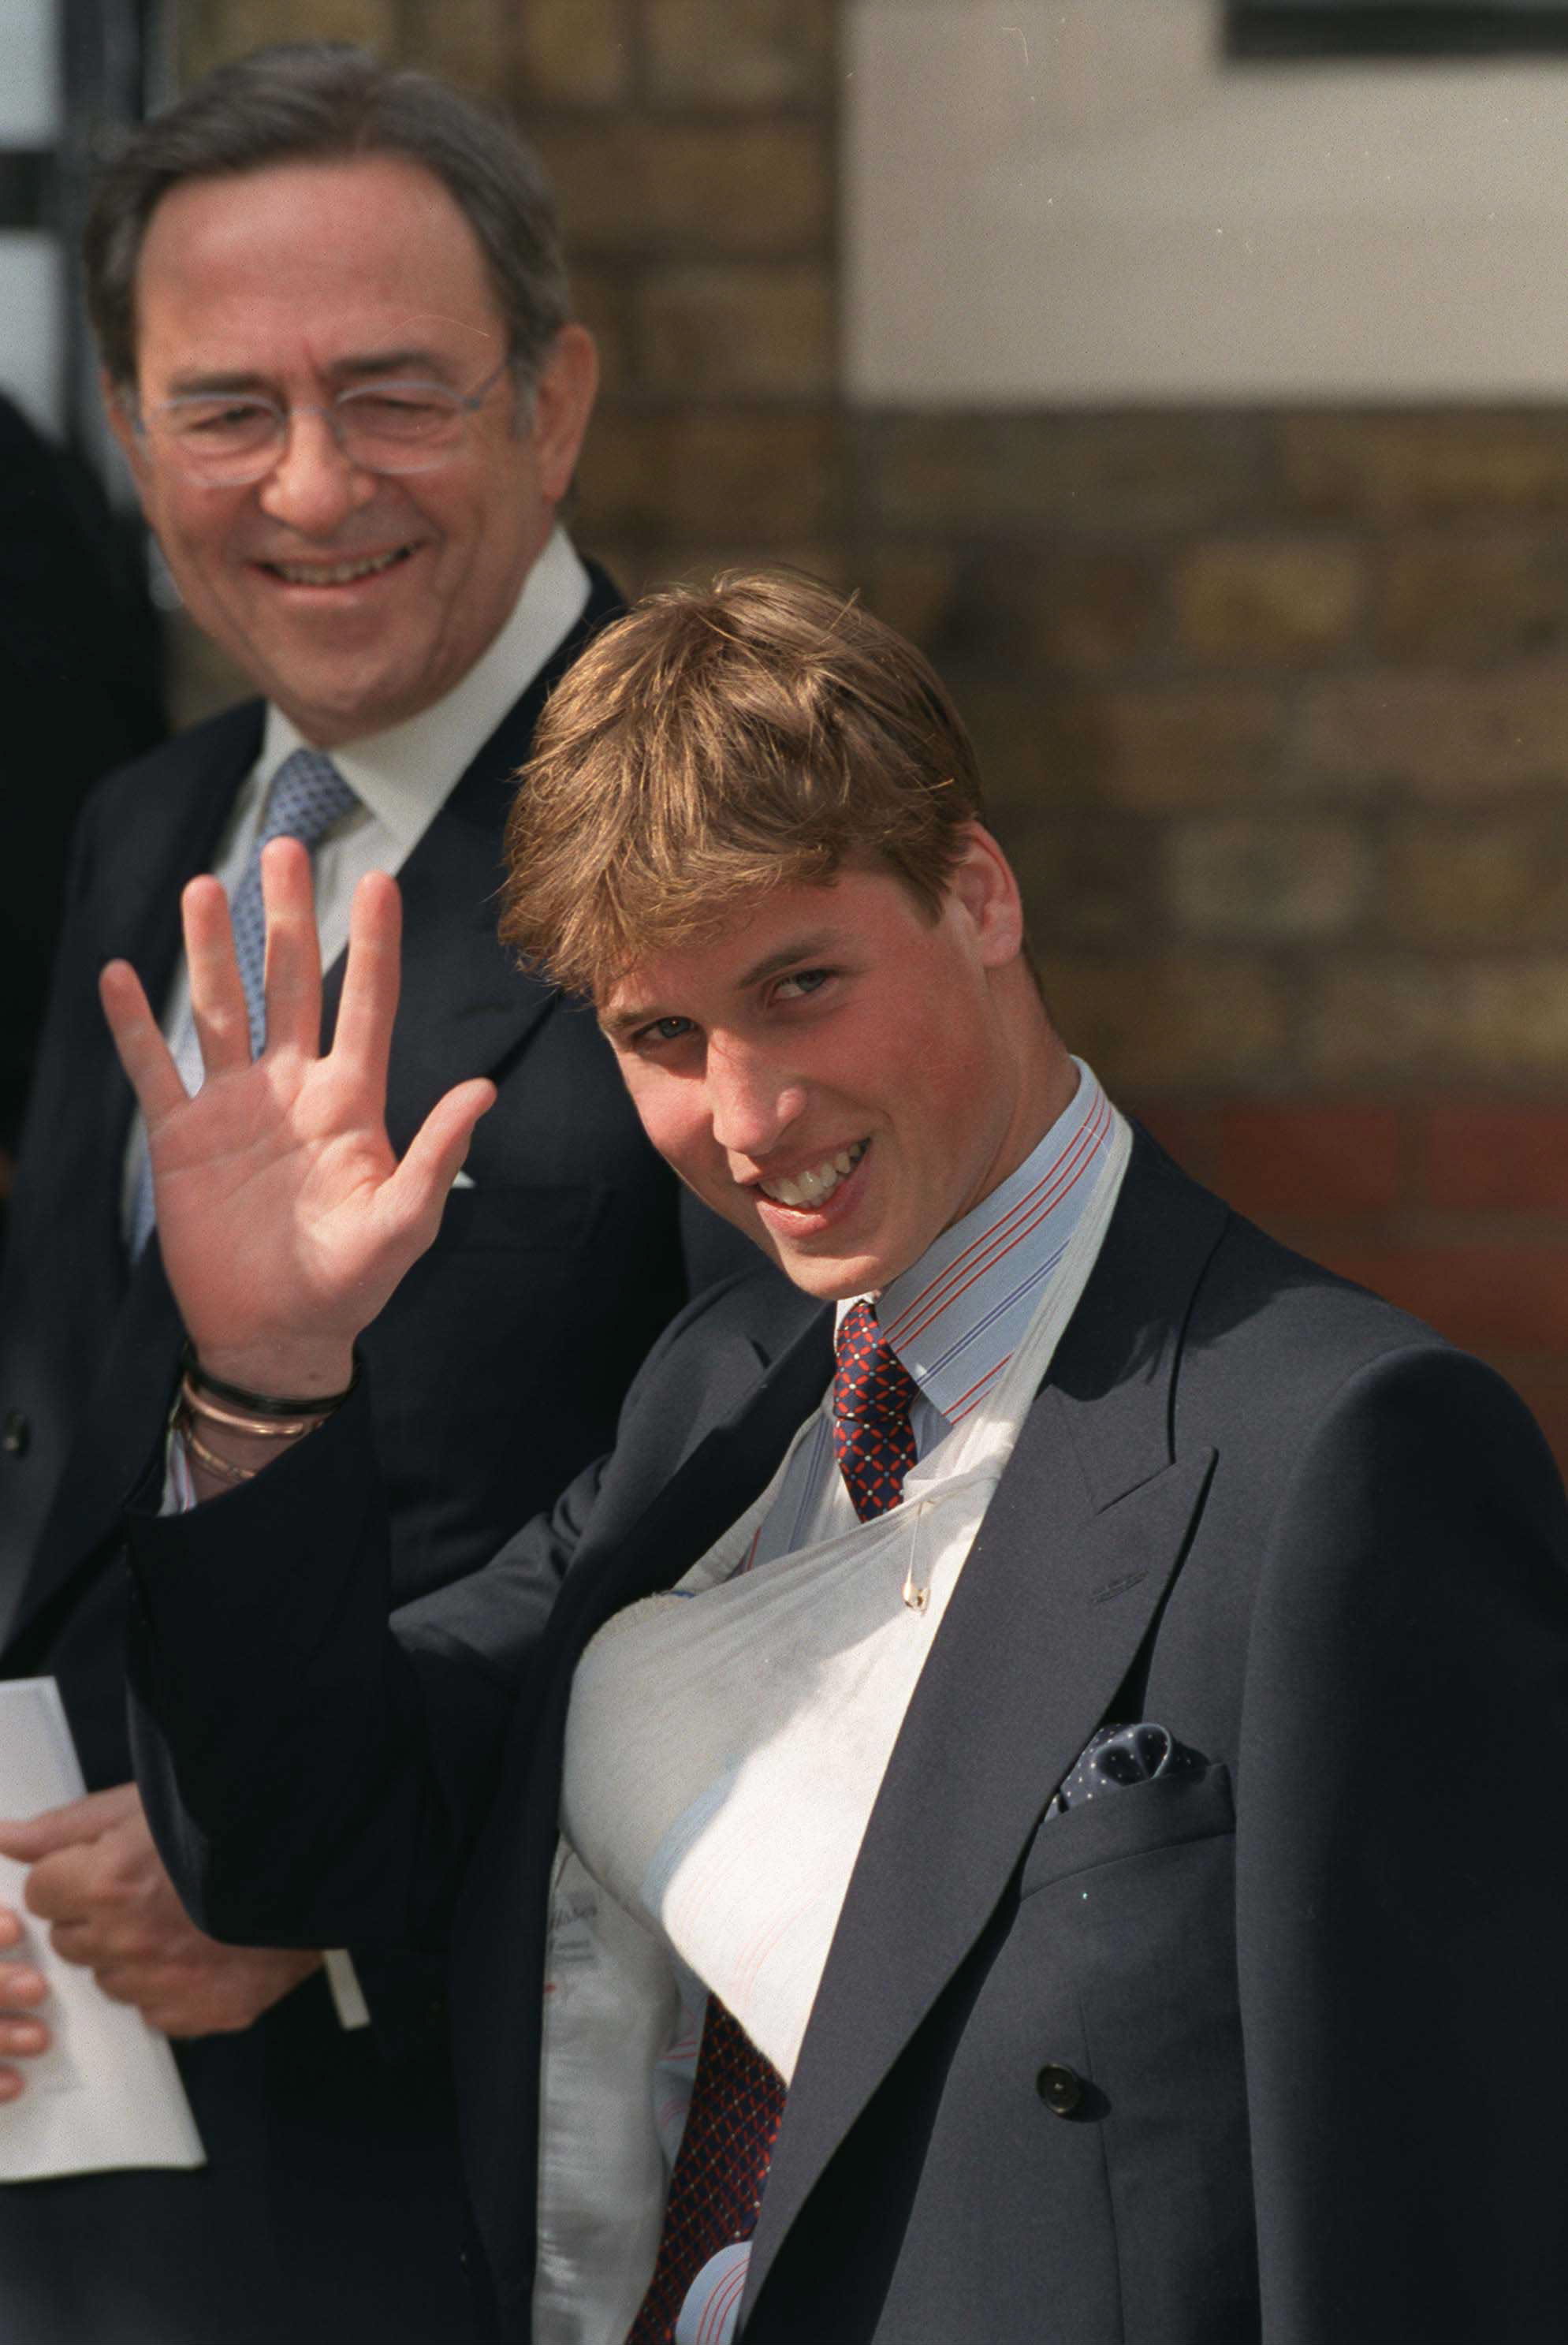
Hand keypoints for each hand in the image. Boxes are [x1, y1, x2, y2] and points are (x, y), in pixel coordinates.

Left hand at [0, 1785, 321, 2076]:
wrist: (320, 1853)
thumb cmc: (234, 1818)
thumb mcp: (143, 1800)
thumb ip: (65, 1826)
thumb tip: (5, 1839)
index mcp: (108, 1884)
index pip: (42, 1894)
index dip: (73, 1873)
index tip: (105, 1862)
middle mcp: (130, 1943)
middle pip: (74, 1941)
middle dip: (99, 1915)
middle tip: (149, 1886)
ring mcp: (169, 1985)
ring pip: (114, 1980)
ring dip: (133, 1954)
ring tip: (182, 1914)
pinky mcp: (207, 2012)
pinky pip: (160, 2012)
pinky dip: (174, 1986)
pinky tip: (205, 1947)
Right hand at [99, 842, 494, 1395]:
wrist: (276, 1333)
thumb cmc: (352, 1284)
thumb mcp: (404, 1223)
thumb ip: (437, 1155)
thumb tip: (484, 1089)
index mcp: (352, 1102)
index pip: (366, 1005)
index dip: (373, 945)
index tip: (381, 879)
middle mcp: (292, 1088)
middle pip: (289, 984)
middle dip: (287, 917)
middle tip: (285, 845)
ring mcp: (234, 1107)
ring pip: (220, 1010)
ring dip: (209, 950)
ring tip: (204, 885)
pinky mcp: (183, 1136)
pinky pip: (154, 1069)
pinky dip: (134, 1025)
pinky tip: (121, 973)